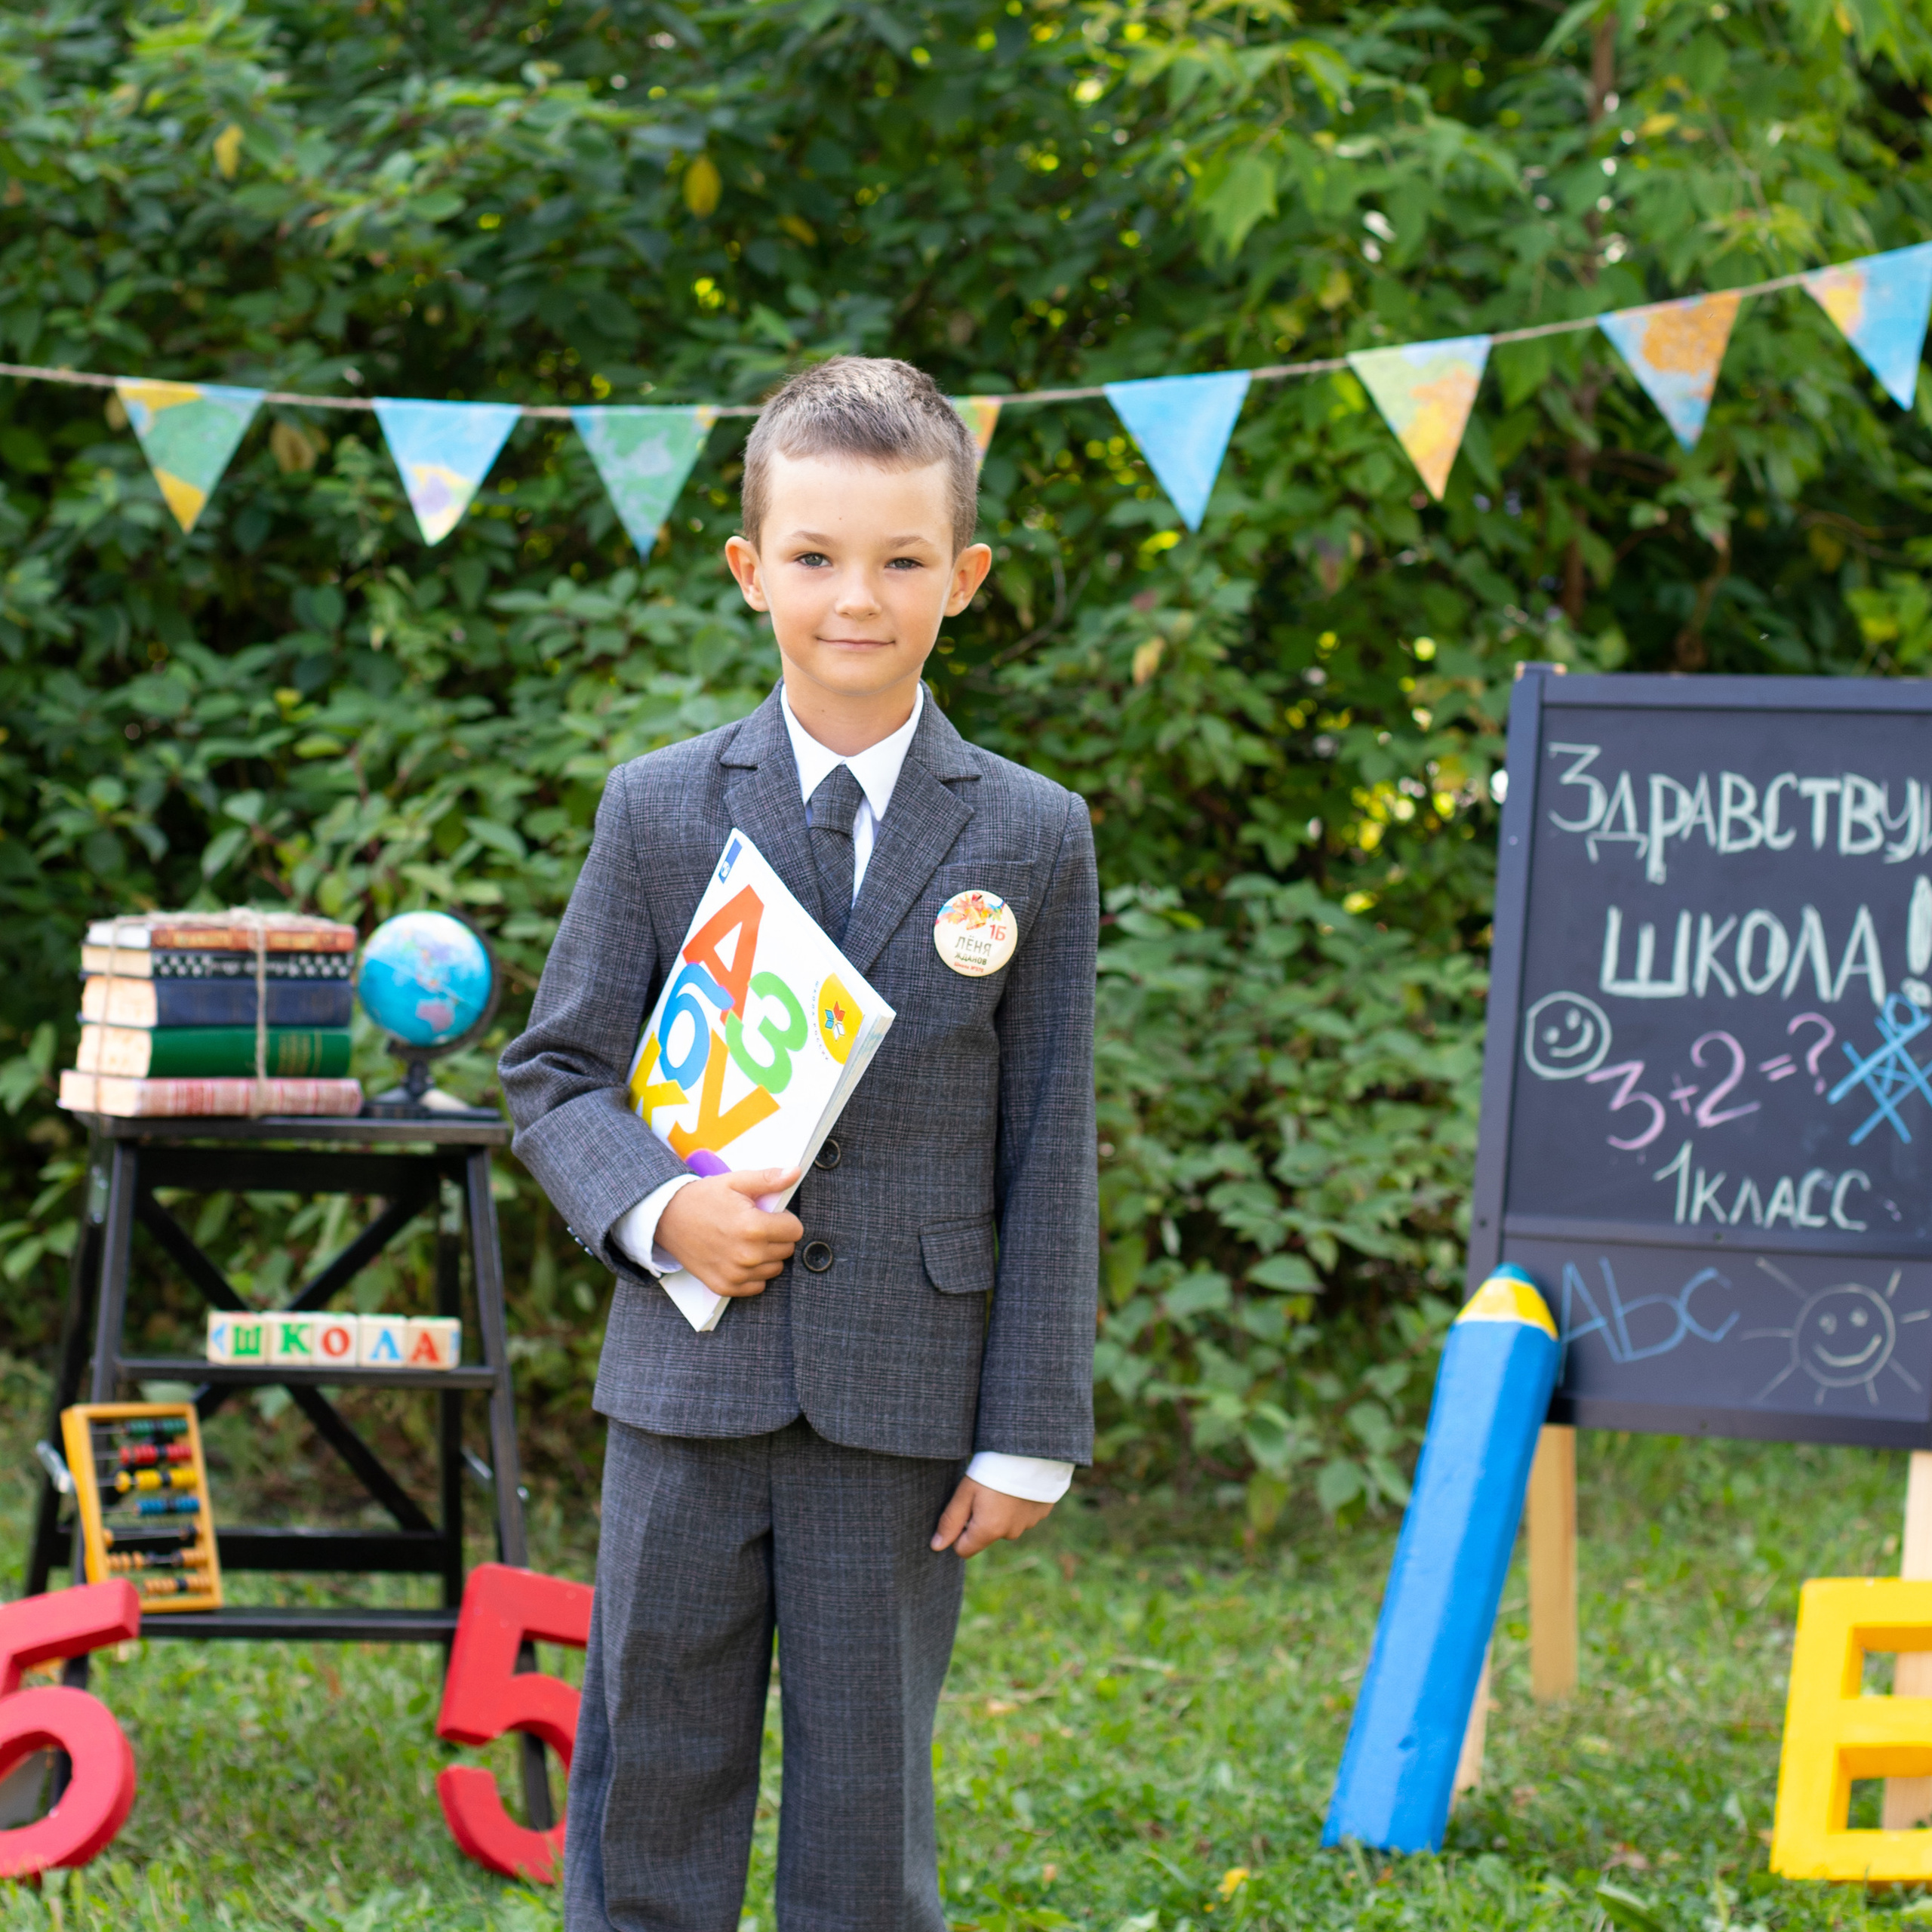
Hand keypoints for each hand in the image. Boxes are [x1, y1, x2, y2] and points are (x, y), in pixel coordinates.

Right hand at [656, 1167, 802, 1297]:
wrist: (667, 1219)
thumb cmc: (703, 1198)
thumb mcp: (735, 1182)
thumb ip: (768, 1179)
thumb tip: (795, 1172)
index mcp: (753, 1227)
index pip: (795, 1231)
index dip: (785, 1220)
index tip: (770, 1215)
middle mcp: (747, 1255)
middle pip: (787, 1250)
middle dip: (777, 1236)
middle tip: (755, 1225)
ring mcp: (736, 1274)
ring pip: (774, 1268)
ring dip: (767, 1255)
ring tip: (746, 1240)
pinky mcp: (725, 1287)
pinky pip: (757, 1285)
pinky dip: (753, 1273)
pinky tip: (739, 1256)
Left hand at [930, 1477, 1053, 1558]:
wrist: (1030, 1451)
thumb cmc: (993, 1469)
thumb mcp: (965, 1492)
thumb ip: (950, 1521)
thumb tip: (936, 1546)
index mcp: (988, 1531)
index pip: (963, 1549)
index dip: (957, 1531)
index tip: (962, 1507)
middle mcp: (1009, 1534)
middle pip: (984, 1536)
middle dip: (980, 1519)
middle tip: (983, 1491)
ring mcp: (1028, 1524)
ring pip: (1004, 1525)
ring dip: (1000, 1512)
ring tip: (1002, 1486)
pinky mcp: (1040, 1513)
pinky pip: (1022, 1515)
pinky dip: (1017, 1505)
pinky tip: (1017, 1486)